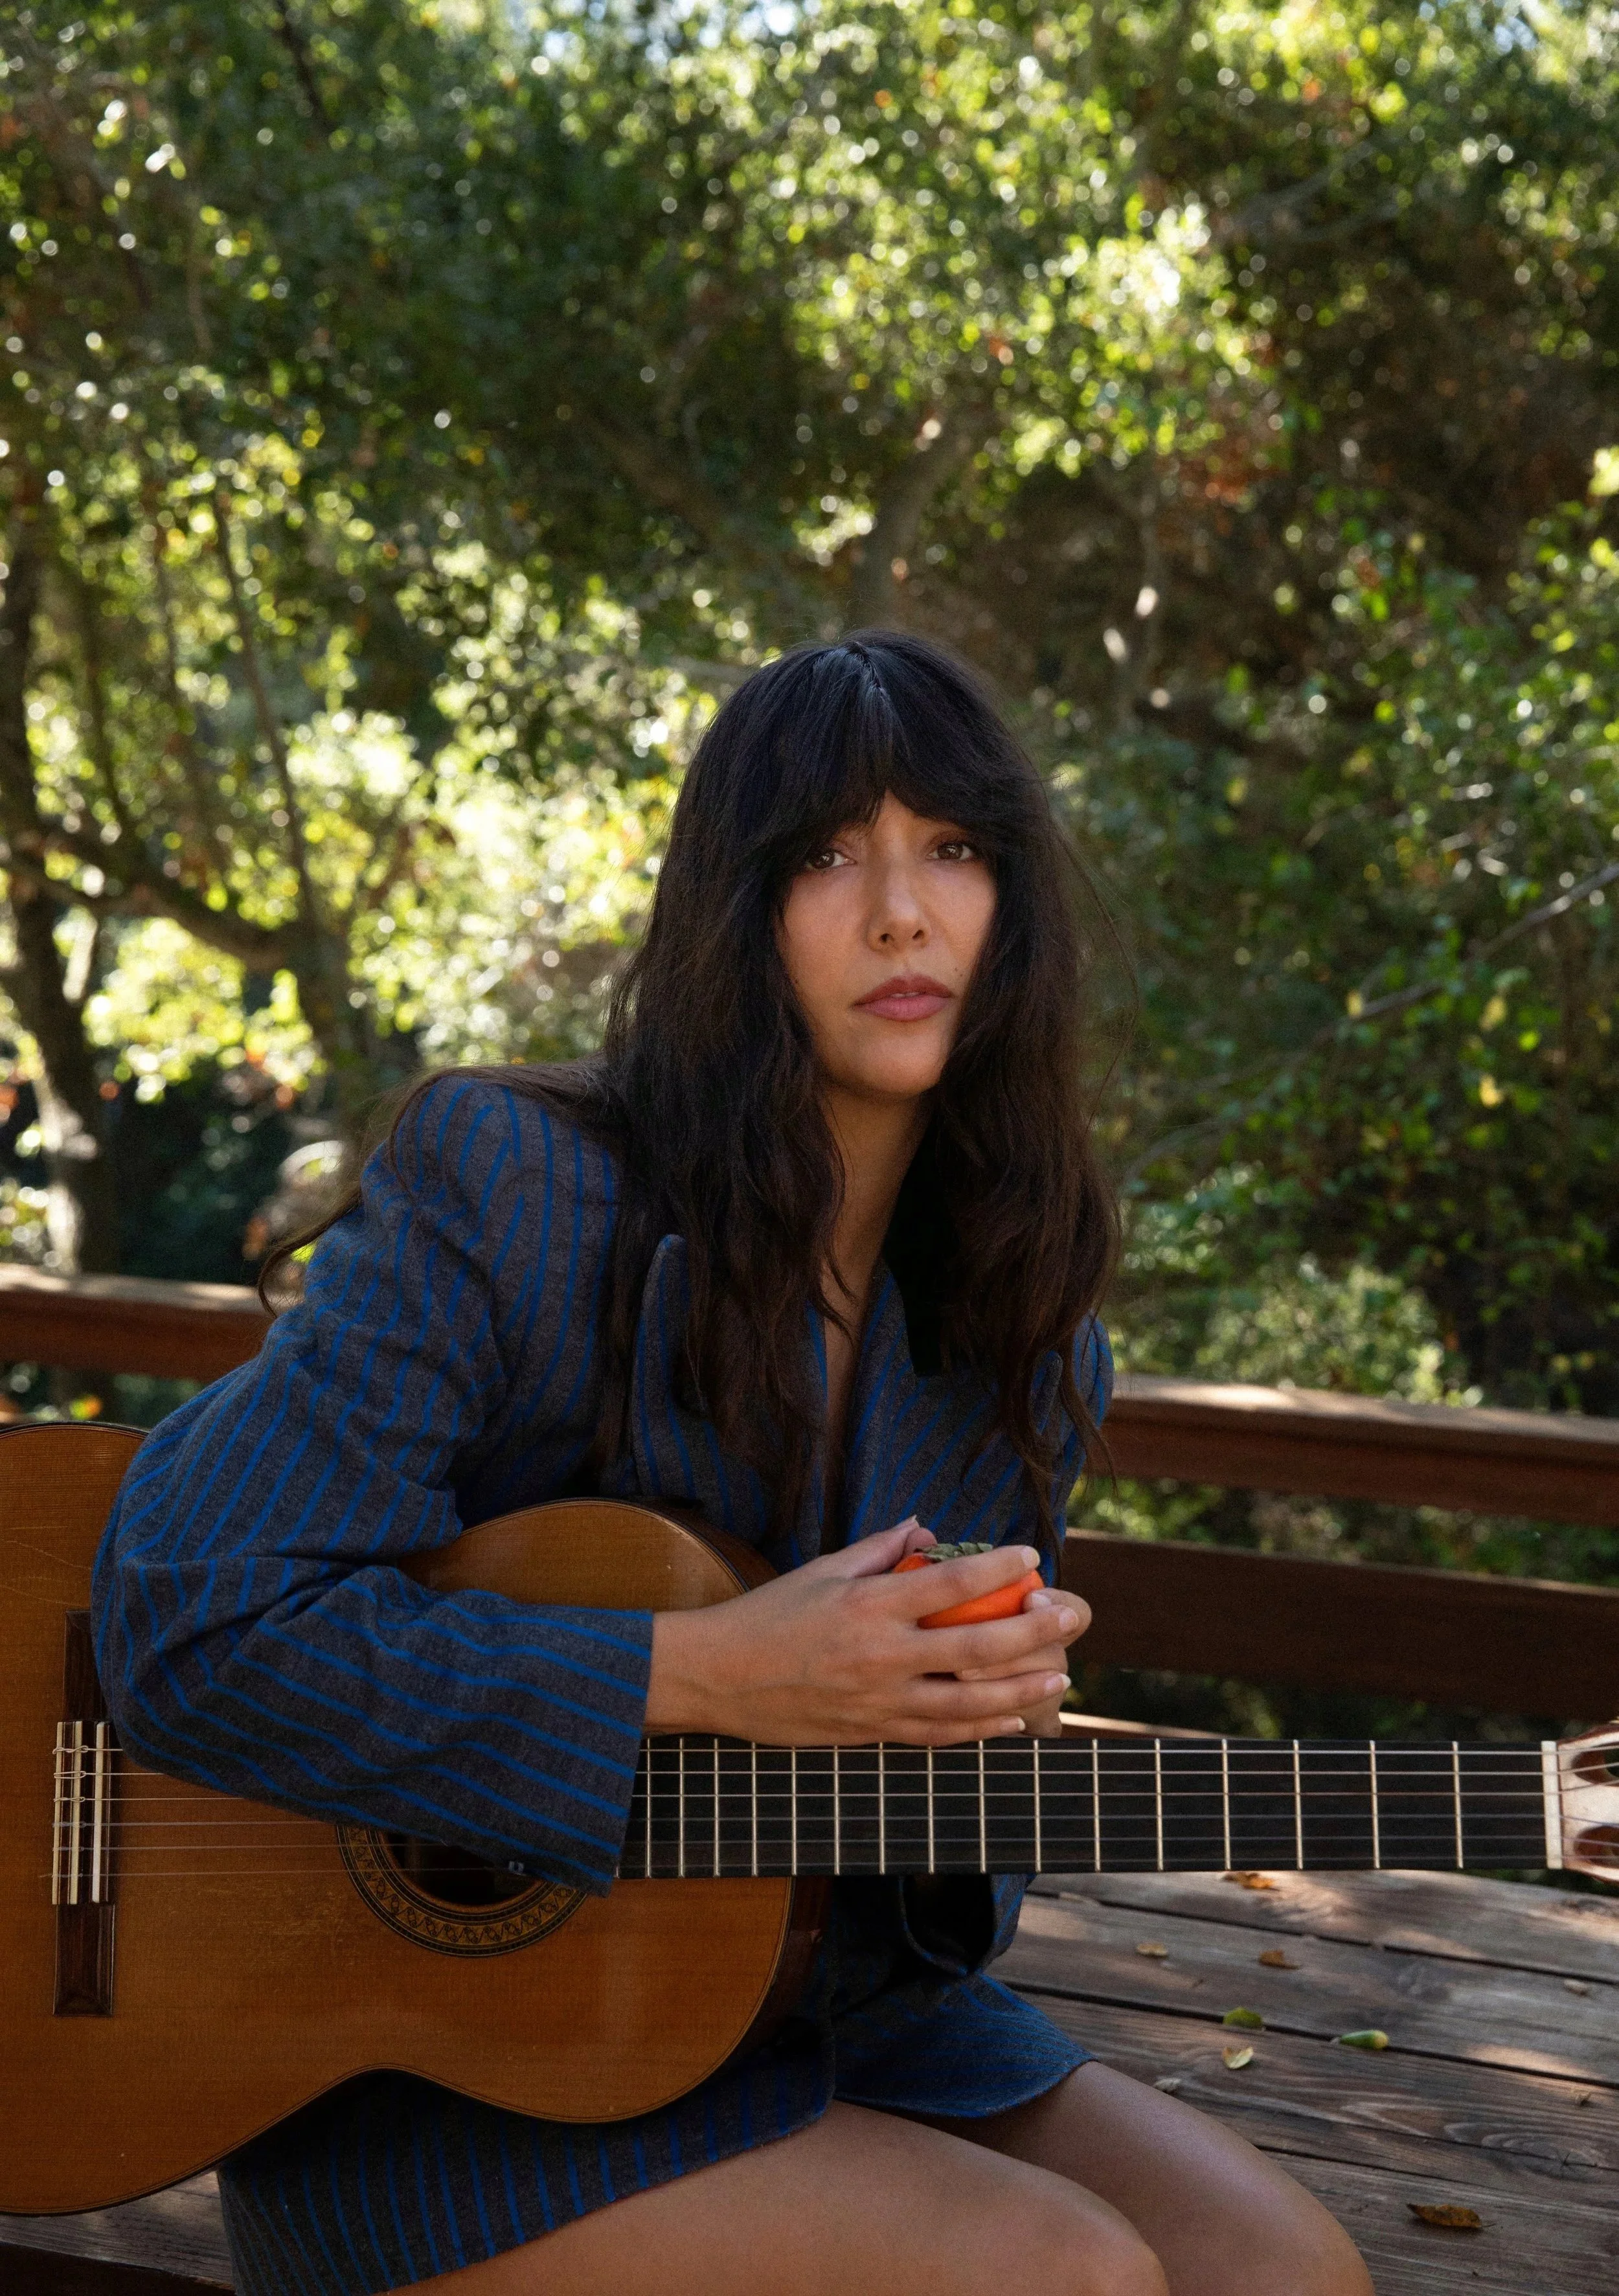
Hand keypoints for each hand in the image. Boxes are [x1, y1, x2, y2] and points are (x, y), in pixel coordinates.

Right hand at [645, 1517, 1089, 1746]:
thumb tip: (924, 1528)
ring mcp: (878, 1702)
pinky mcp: (871, 1734)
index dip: (997, 1570)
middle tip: (1070, 1619)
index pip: (948, 1584)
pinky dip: (981, 1730)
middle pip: (975, 1649)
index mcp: (867, 1605)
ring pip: (968, 1704)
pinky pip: (937, 1736)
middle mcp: (880, 1656)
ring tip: (1059, 1676)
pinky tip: (1013, 1721)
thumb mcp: (821, 1569)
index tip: (1030, 1555)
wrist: (717, 1677)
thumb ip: (878, 1548)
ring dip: (1021, 1691)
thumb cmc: (768, 1616)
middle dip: (1032, 1634)